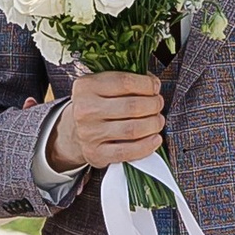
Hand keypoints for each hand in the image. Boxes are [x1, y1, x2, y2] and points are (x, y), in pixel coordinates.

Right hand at [41, 70, 167, 173]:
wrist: (76, 130)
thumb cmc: (96, 105)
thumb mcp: (102, 85)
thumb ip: (125, 80)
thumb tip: (152, 83)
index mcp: (86, 86)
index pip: (124, 82)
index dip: (147, 84)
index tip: (155, 87)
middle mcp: (85, 110)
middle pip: (132, 107)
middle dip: (153, 105)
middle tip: (158, 104)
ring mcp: (89, 133)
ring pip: (133, 129)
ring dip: (153, 124)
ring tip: (158, 120)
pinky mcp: (96, 153)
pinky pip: (127, 152)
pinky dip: (147, 146)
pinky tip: (154, 139)